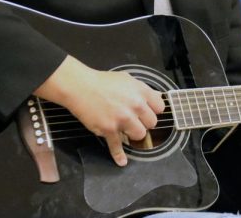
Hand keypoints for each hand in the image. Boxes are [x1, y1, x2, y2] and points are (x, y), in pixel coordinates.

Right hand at [34, 55, 164, 165]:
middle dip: (144, 122)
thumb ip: (143, 90)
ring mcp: (122, 119)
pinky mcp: (109, 129)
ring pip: (139, 134)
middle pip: (152, 123)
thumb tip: (156, 96)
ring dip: (134, 133)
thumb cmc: (103, 82)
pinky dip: (119, 155)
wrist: (81, 87)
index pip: (160, 107)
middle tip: (136, 119)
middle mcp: (135, 106)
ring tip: (127, 129)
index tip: (149, 112)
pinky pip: (117, 146)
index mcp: (141, 92)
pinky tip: (122, 161)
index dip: (154, 110)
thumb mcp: (128, 79)